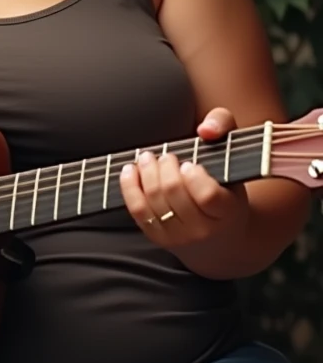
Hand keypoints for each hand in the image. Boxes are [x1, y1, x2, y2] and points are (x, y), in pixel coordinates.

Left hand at [119, 107, 248, 252]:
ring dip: (147, 173)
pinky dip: (130, 187)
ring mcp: (179, 237)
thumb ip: (223, 124)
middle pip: (174, 193)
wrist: (221, 238)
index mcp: (228, 211)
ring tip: (148, 158)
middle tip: (166, 156)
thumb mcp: (233, 154)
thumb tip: (205, 129)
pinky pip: (138, 211)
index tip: (189, 164)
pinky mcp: (159, 238)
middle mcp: (204, 229)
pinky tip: (130, 170)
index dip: (193, 177)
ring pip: (154, 201)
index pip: (207, 196)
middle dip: (165, 168)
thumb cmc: (226, 187)